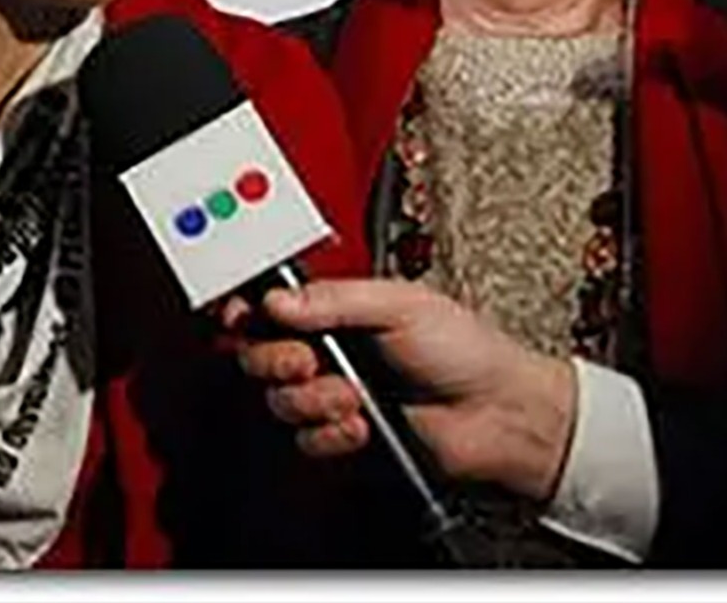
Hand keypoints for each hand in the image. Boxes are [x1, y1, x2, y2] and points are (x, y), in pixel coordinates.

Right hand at [228, 278, 576, 502]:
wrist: (501, 415)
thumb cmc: (465, 349)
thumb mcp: (399, 303)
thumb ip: (334, 298)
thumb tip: (279, 300)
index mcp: (333, 308)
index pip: (268, 305)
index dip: (243, 310)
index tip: (239, 315)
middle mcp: (326, 349)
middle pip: (258, 353)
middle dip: (273, 357)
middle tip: (304, 359)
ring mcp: (333, 393)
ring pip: (279, 399)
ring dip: (312, 399)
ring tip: (351, 395)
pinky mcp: (343, 435)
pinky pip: (306, 440)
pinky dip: (330, 433)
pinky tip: (361, 422)